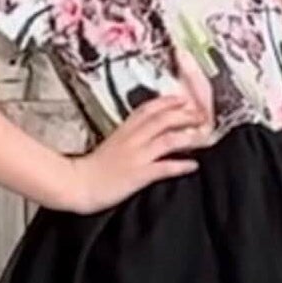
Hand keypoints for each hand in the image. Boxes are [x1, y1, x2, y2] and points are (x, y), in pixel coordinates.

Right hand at [62, 94, 210, 213]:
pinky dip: (181, 166)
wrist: (76, 184)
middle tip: (201, 116)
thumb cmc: (91, 168)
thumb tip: (143, 134)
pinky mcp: (139, 175)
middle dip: (185, 115)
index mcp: (124, 131)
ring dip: (189, 137)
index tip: (182, 99)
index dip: (167, 102)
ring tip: (205, 138)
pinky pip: (164, 167)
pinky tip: (193, 166)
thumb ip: (126, 137)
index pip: (148, 109)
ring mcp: (137, 156)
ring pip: (168, 140)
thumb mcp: (109, 145)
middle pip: (163, 119)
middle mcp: (132, 140)